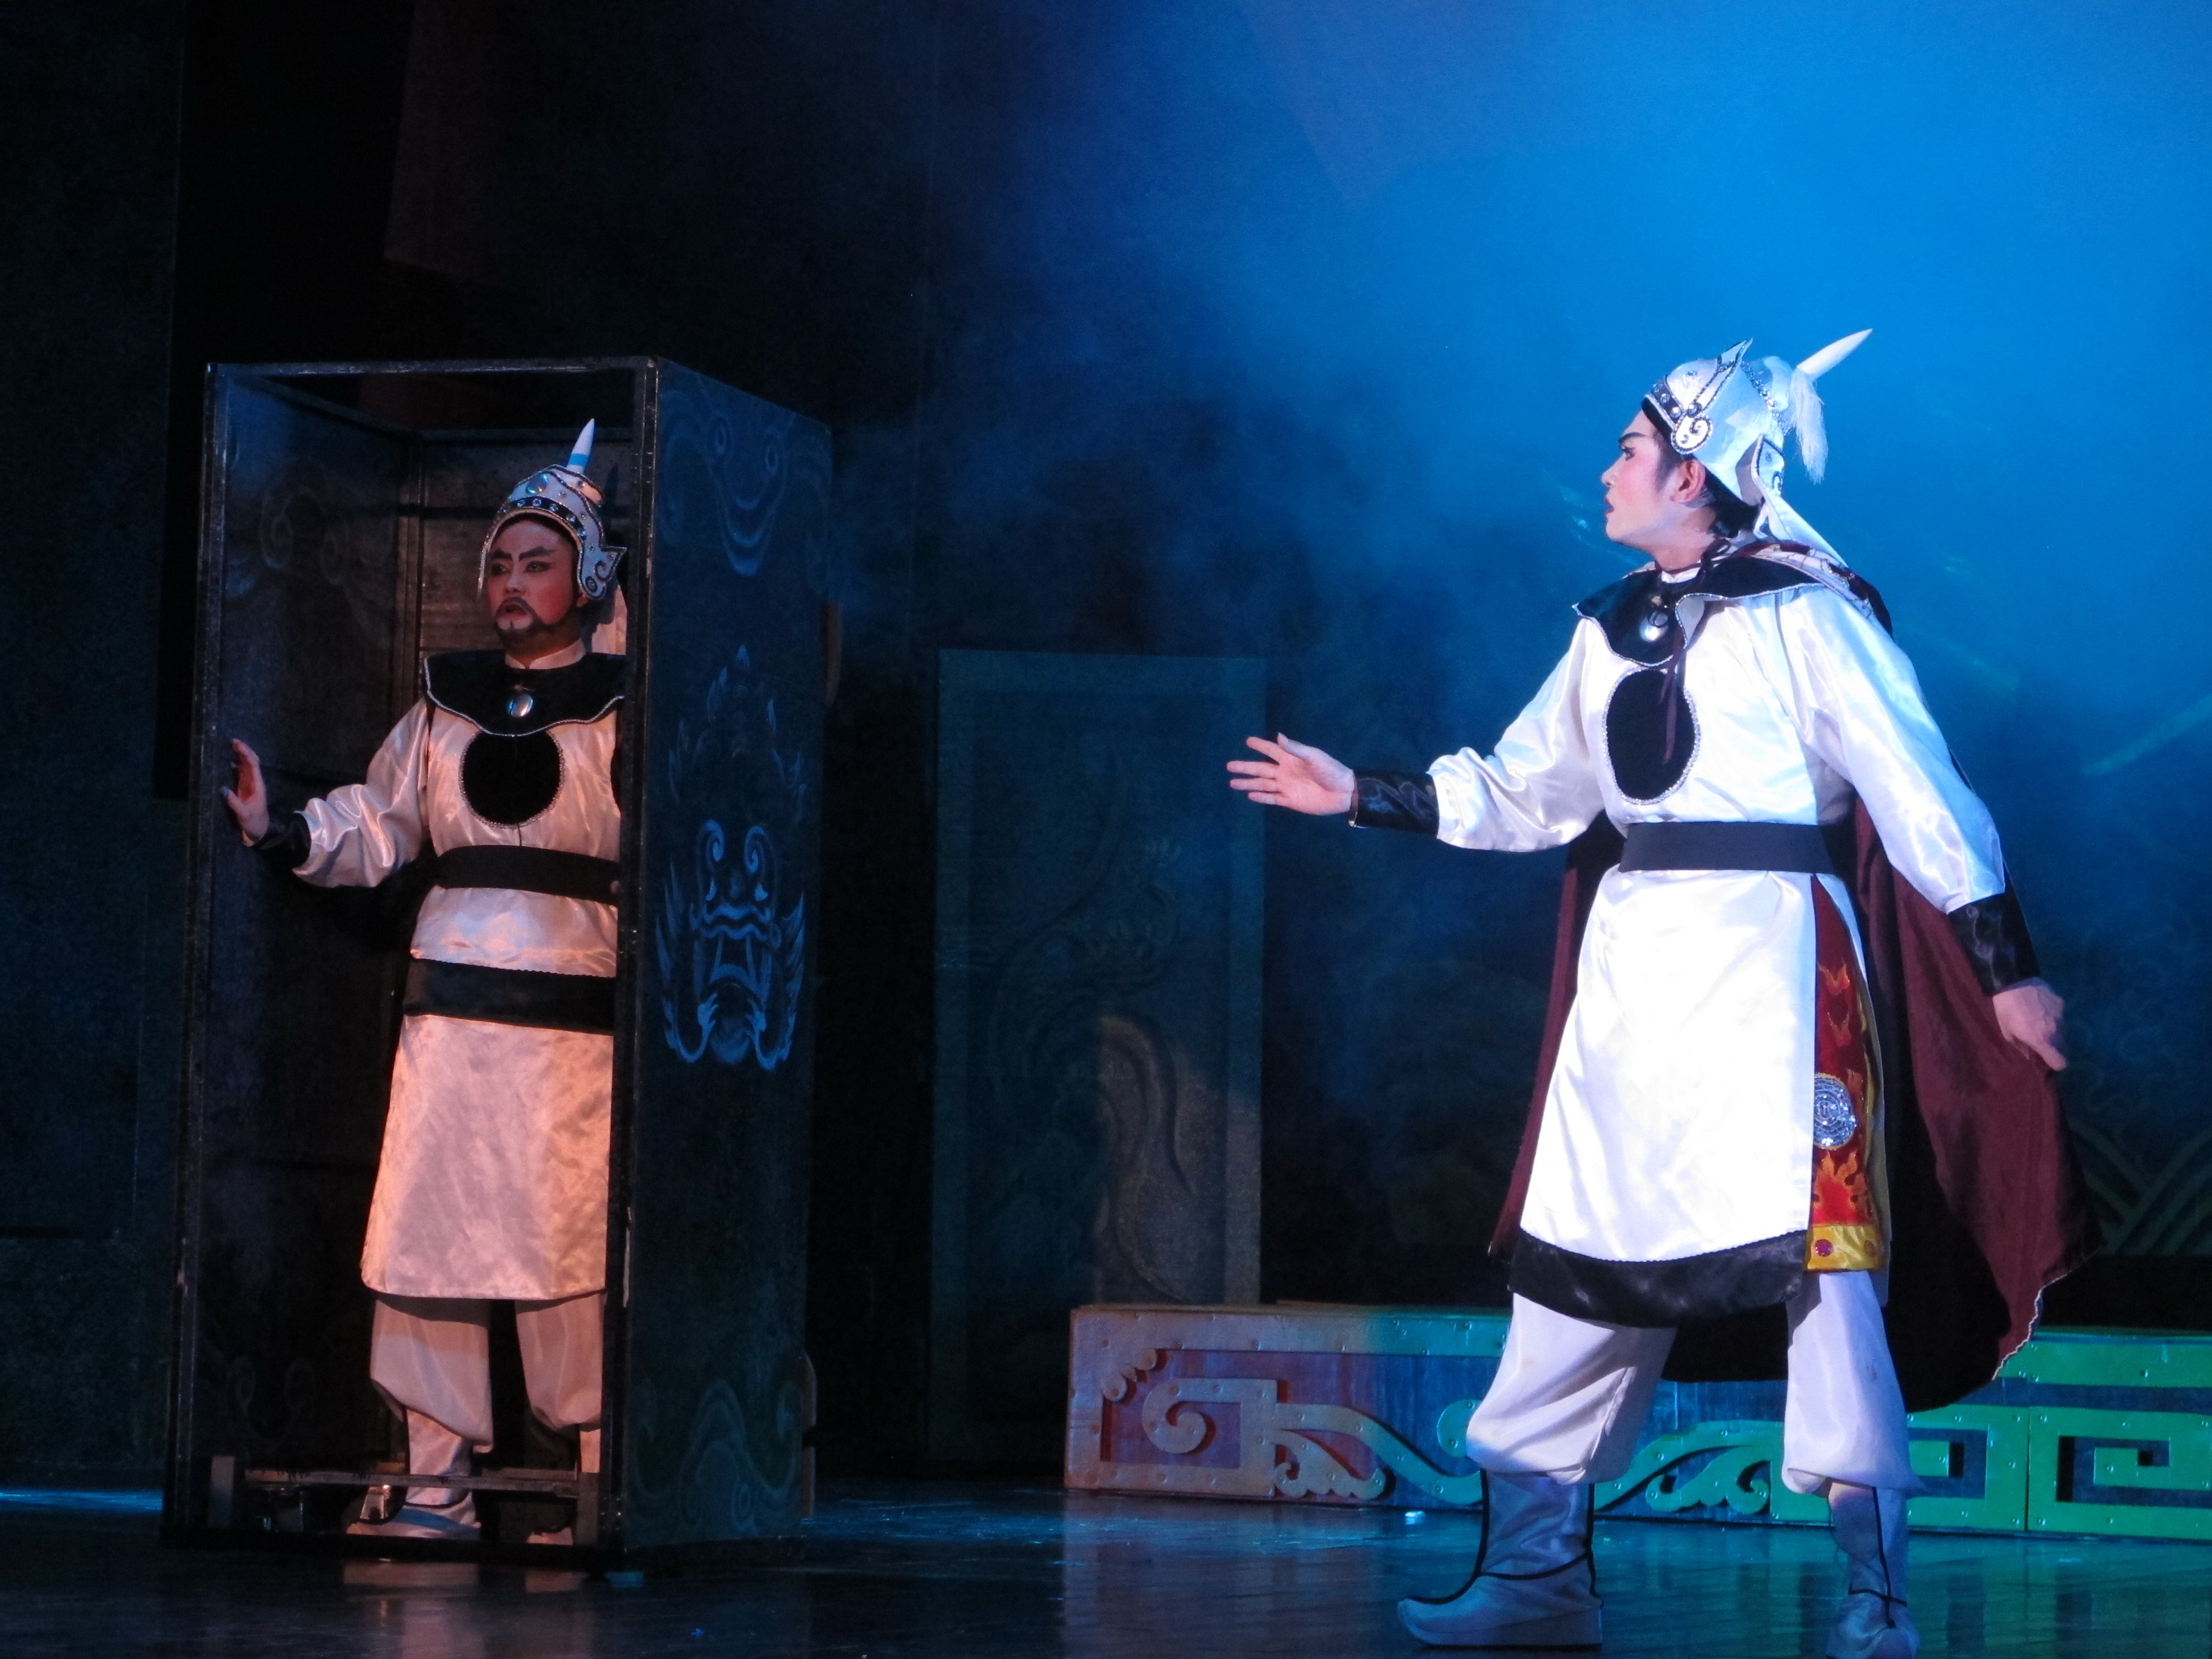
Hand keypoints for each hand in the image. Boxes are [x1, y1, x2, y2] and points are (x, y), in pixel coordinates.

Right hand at [222, 738, 270, 840]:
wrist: (260, 832)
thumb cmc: (254, 823)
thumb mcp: (244, 815)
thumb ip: (234, 802)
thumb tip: (222, 789)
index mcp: (258, 786)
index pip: (253, 765)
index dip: (246, 754)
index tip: (237, 745)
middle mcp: (255, 783)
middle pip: (251, 762)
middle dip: (244, 751)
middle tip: (233, 741)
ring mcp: (250, 785)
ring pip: (246, 766)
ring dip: (240, 756)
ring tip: (230, 746)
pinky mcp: (244, 789)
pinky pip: (241, 774)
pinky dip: (236, 765)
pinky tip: (228, 760)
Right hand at [1226, 734, 1355, 815]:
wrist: (1343, 793)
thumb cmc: (1330, 771)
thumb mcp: (1313, 757)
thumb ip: (1295, 748)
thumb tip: (1278, 736)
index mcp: (1291, 759)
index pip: (1272, 750)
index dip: (1260, 746)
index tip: (1247, 740)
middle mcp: (1285, 772)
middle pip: (1261, 769)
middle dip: (1245, 767)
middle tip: (1229, 766)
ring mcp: (1286, 787)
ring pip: (1262, 785)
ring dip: (1248, 784)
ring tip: (1232, 783)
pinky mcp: (1289, 801)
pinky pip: (1272, 798)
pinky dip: (1261, 797)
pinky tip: (1249, 795)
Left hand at [1992, 980, 2066, 1069]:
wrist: (2014, 980)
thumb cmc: (2006, 1008)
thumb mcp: (2007, 1030)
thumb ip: (2020, 1046)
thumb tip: (2029, 1056)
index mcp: (2042, 1040)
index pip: (2061, 1062)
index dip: (2055, 1064)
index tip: (2047, 1060)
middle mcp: (2056, 1031)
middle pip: (2063, 1047)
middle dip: (2054, 1048)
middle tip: (2042, 1041)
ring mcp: (2061, 1016)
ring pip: (2064, 1032)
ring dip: (2055, 1032)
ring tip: (2040, 1023)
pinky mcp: (2062, 1003)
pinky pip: (2061, 1017)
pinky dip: (2054, 1017)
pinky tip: (2042, 1009)